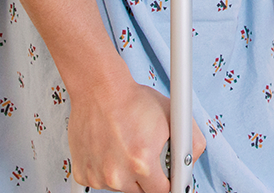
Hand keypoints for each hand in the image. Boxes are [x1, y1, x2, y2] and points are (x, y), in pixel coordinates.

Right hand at [68, 72, 205, 192]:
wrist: (100, 90)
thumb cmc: (135, 101)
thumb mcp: (174, 116)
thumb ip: (191, 143)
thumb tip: (190, 164)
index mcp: (142, 164)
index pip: (163, 191)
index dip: (169, 182)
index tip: (169, 176)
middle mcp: (117, 176)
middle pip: (141, 191)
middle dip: (148, 177)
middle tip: (146, 153)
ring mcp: (98, 177)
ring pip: (121, 186)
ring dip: (126, 173)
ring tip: (127, 144)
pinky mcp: (82, 174)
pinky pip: (101, 181)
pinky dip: (107, 169)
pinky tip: (111, 148)